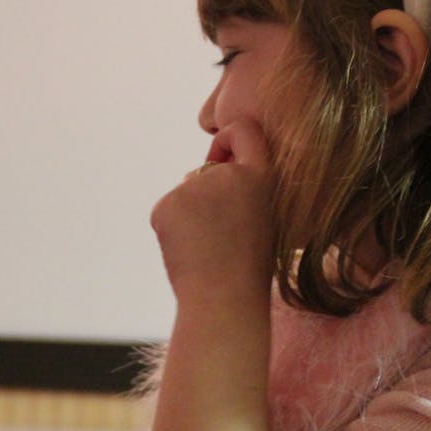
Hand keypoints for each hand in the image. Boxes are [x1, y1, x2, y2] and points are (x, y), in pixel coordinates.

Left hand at [150, 121, 275, 302]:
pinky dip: (173, 228)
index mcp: (259, 176)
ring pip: (187, 193)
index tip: (225, 155)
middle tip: (222, 233)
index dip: (230, 140)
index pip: (244, 130)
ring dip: (192, 214)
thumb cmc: (249, 268)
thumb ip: (244, 188)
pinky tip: (189, 251)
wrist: (224, 300)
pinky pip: (168, 210)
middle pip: (208, 169)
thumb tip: (211, 168)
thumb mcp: (265, 217)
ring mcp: (193, 187)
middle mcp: (226, 174)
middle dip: (209, 194)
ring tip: (208, 248)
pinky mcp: (166, 204)